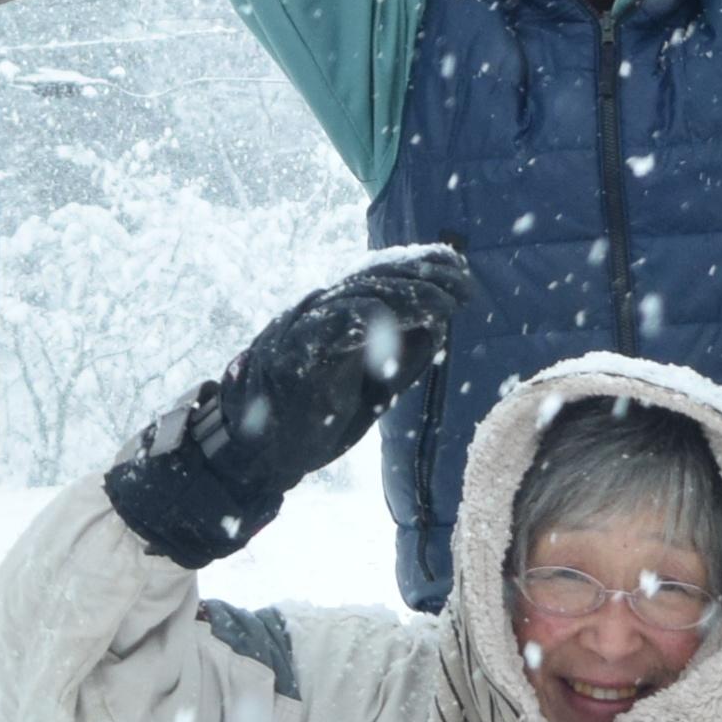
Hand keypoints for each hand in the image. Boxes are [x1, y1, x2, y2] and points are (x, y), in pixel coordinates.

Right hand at [106, 248, 476, 566]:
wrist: (256, 452)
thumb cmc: (316, 418)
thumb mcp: (374, 386)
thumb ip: (403, 358)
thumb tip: (439, 328)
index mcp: (337, 312)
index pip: (383, 273)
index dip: (425, 268)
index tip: (462, 275)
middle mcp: (319, 311)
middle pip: (377, 276)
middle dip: (426, 278)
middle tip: (464, 289)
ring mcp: (302, 328)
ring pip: (359, 295)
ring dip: (408, 297)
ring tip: (445, 307)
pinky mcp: (292, 355)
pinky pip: (330, 326)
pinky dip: (365, 318)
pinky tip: (396, 321)